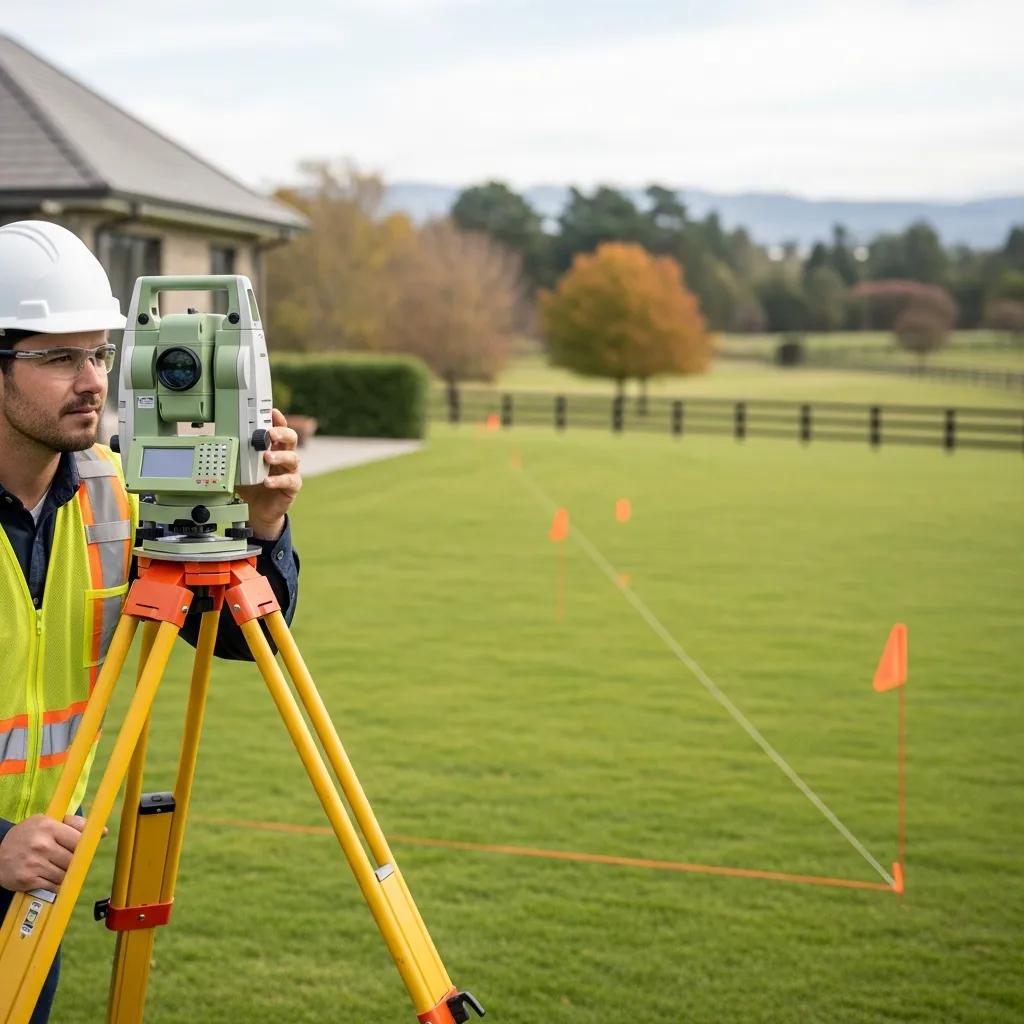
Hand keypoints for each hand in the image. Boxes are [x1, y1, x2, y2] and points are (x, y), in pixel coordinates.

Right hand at [0, 814, 87, 892]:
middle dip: (75, 862)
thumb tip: (102, 832)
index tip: (86, 849)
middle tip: (71, 860)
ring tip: (59, 868)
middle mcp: (41, 844)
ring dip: (66, 874)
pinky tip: (52, 878)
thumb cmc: (28, 835)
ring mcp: (34, 863)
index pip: (79, 839)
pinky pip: (53, 886)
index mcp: (48, 826)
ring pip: (65, 874)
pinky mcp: (28, 880)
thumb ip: (75, 824)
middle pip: (73, 858)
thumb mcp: (47, 822)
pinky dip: (56, 884)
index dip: (85, 846)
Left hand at [236, 409, 301, 540]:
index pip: (279, 429)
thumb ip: (233, 454)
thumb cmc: (251, 485)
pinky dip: (278, 480)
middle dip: (282, 433)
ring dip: (279, 455)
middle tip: (270, 433)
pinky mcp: (291, 487)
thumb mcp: (239, 467)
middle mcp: (284, 457)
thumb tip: (214, 442)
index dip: (278, 420)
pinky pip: (290, 481)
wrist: (258, 509)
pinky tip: (267, 481)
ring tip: (267, 457)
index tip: (272, 412)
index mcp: (273, 447)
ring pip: (293, 458)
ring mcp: (289, 471)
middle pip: (291, 439)